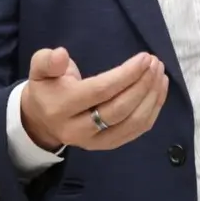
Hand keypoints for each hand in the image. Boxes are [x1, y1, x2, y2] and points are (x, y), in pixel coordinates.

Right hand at [20, 48, 168, 151]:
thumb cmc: (46, 88)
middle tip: (154, 63)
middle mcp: (78, 129)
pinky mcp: (108, 145)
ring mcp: (95, 141)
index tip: (144, 58)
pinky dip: (153, 110)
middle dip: (142, 85)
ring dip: (152, 98)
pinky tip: (159, 90)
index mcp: (61, 107)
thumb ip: (48, 61)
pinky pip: (136, 130)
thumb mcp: (39, 69)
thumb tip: (61, 55)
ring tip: (160, 74)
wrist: (42, 121)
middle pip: (119, 109)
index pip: (100, 91)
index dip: (126, 75)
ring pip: (132, 123)